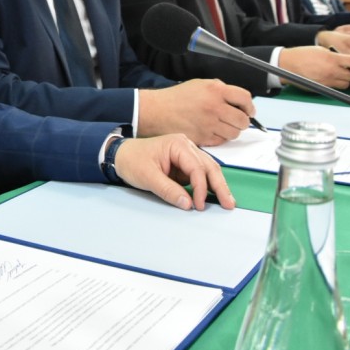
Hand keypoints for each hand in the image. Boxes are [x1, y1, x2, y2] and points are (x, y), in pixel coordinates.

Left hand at [113, 134, 235, 210]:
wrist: (120, 156)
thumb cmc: (132, 161)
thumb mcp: (148, 177)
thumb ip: (168, 190)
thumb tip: (188, 204)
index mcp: (178, 144)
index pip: (197, 167)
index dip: (201, 188)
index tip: (199, 205)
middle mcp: (186, 146)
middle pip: (209, 166)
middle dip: (220, 186)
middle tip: (229, 203)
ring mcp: (186, 155)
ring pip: (208, 170)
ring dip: (217, 186)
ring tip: (227, 201)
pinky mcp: (184, 164)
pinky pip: (200, 175)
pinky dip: (207, 186)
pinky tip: (214, 196)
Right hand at [138, 79, 255, 146]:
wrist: (158, 111)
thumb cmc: (177, 97)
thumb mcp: (201, 84)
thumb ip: (221, 90)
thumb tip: (239, 101)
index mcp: (216, 90)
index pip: (245, 99)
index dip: (250, 106)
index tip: (249, 110)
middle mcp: (215, 107)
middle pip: (243, 120)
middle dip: (243, 121)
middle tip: (236, 120)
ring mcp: (209, 124)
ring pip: (234, 133)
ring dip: (232, 130)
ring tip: (222, 126)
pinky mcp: (203, 138)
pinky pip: (221, 141)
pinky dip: (220, 138)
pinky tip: (212, 131)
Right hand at [278, 45, 349, 88]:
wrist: (289, 64)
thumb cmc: (303, 54)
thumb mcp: (322, 50)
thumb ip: (336, 56)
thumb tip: (346, 61)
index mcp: (333, 59)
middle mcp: (332, 71)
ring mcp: (327, 81)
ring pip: (346, 83)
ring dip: (349, 79)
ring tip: (347, 74)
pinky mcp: (323, 87)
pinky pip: (336, 87)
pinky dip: (339, 83)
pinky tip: (335, 78)